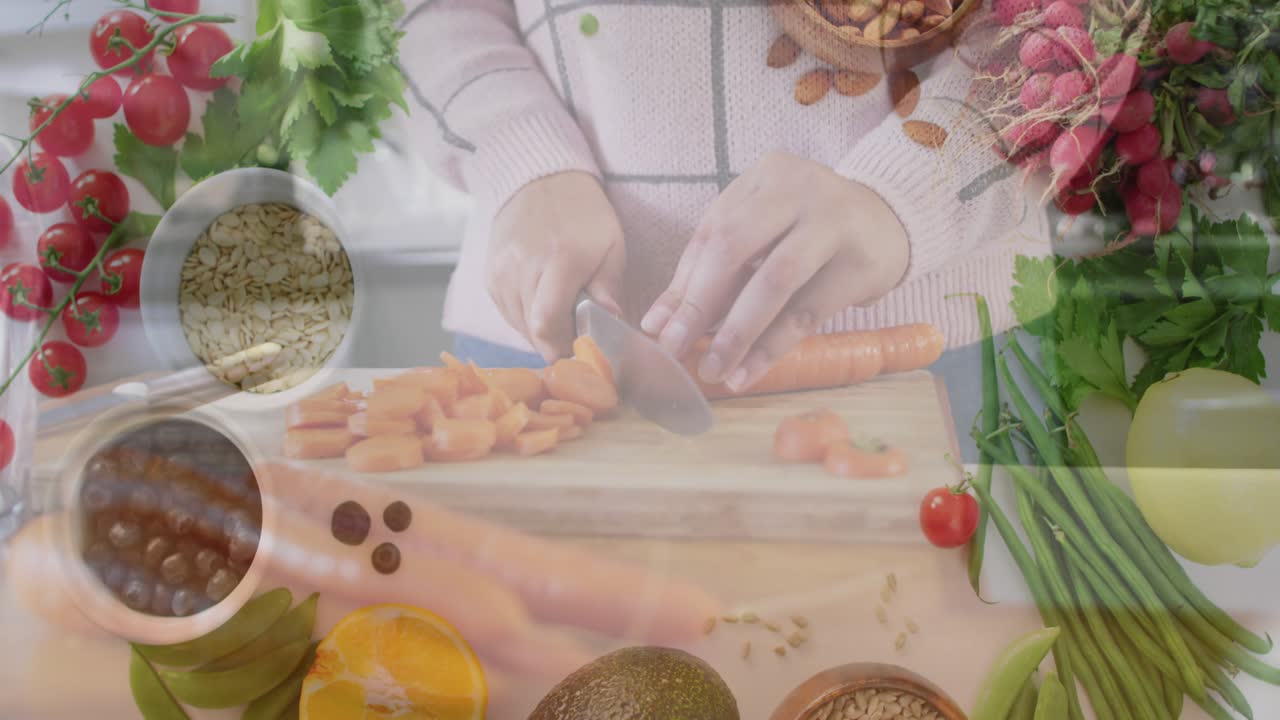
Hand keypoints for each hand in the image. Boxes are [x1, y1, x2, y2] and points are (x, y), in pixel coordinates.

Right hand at [487, 172, 626, 360]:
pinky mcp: (490, 275)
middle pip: (532, 330)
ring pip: (517, 325)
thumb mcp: (612, 245)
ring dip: (540, 332)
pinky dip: (525, 319)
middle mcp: (524, 267)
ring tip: (561, 317)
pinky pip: (506, 312)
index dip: (562, 347)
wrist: (540, 181)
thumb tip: (610, 321)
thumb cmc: (583, 214)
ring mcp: (501, 272)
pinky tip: (541, 305)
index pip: (548, 322)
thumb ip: (610, 287)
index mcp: (560, 259)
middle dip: (556, 343)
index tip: (579, 350)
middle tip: (575, 338)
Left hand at [640, 152, 909, 391]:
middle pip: (734, 247)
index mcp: (766, 176)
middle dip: (699, 305)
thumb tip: (657, 324)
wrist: (891, 224)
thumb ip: (710, 272)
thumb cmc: (810, 231)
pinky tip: (748, 372)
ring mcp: (833, 222)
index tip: (656, 330)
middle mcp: (798, 189)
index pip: (712, 233)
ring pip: (773, 281)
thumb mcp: (761, 236)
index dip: (681, 285)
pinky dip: (772, 346)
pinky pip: (807, 312)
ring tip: (713, 370)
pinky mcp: (860, 263)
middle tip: (675, 350)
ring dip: (737, 332)